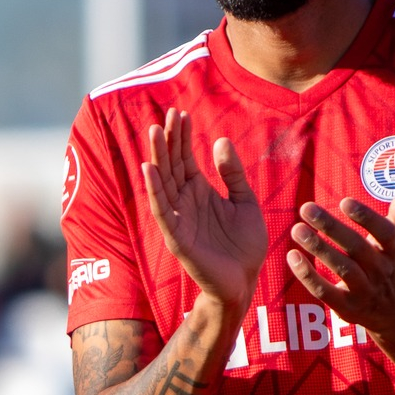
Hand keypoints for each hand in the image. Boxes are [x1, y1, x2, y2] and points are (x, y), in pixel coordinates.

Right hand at [141, 109, 264, 310]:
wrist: (244, 282)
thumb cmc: (244, 246)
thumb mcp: (245, 201)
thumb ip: (233, 174)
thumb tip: (219, 141)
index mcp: (199, 192)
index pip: (185, 158)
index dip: (182, 137)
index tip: (181, 113)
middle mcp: (184, 201)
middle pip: (171, 165)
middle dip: (168, 140)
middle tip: (167, 115)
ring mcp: (178, 218)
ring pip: (163, 182)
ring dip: (157, 157)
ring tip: (154, 132)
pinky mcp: (176, 237)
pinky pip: (161, 210)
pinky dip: (154, 190)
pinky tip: (149, 169)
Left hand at [286, 187, 394, 334]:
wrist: (394, 310)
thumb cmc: (390, 262)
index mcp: (393, 250)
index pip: (384, 232)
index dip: (366, 217)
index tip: (344, 201)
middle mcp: (381, 270)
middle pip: (357, 247)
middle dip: (331, 227)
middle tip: (306, 207)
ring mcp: (364, 290)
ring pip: (342, 268)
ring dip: (318, 248)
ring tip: (296, 229)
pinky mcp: (346, 306)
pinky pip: (324, 291)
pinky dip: (307, 275)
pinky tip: (292, 256)